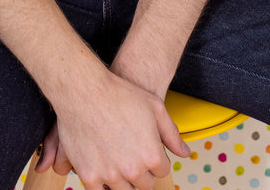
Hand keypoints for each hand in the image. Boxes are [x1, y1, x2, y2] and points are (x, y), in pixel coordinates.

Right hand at [35, 70, 188, 189]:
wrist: (84, 90)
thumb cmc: (119, 94)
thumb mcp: (155, 107)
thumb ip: (172, 134)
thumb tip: (185, 153)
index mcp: (152, 155)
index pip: (162, 171)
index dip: (156, 158)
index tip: (146, 148)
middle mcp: (133, 169)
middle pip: (144, 185)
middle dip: (142, 172)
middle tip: (131, 154)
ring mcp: (110, 175)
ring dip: (123, 179)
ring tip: (118, 160)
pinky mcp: (89, 176)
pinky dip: (103, 184)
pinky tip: (103, 170)